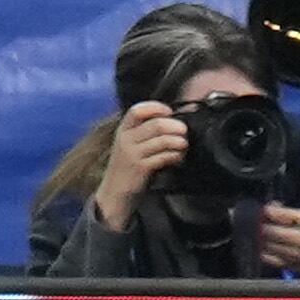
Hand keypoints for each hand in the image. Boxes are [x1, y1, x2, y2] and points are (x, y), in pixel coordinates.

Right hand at [94, 100, 188, 229]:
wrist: (115, 191)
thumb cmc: (128, 165)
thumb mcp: (131, 143)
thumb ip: (145, 131)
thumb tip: (173, 120)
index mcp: (124, 129)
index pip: (137, 110)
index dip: (156, 108)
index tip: (169, 112)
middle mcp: (126, 139)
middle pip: (156, 124)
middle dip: (176, 126)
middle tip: (184, 131)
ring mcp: (132, 154)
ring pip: (163, 140)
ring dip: (179, 142)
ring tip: (184, 145)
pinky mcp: (141, 168)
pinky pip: (164, 157)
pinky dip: (176, 155)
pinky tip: (179, 158)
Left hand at [259, 174, 299, 279]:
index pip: (280, 214)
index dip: (269, 209)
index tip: (270, 206)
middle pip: (269, 230)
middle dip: (262, 223)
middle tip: (262, 219)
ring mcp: (295, 254)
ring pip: (267, 244)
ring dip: (261, 236)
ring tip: (263, 230)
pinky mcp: (290, 265)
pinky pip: (268, 259)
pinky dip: (263, 251)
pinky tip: (266, 244)